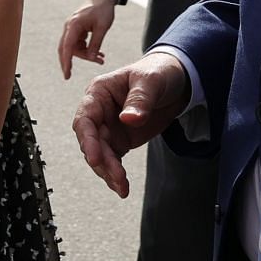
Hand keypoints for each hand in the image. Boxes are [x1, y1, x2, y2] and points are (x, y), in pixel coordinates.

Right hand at [57, 0, 117, 79]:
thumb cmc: (103, 10)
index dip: (66, 61)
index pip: (67, 47)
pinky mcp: (77, 30)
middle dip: (68, 62)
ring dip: (85, 55)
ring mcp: (72, 28)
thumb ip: (96, 43)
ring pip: (74, 48)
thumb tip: (91, 58)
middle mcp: (70, 27)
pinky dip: (87, 50)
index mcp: (74, 25)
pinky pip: (79, 44)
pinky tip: (98, 54)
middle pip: (65, 48)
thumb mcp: (102, 27)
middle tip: (68, 76)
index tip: (66, 74)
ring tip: (101, 59)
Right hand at [72, 51, 190, 197]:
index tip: (95, 158)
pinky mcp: (119, 141)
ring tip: (122, 188)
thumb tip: (128, 119)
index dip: (87, 139)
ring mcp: (108, 128)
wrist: (175, 82)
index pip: (85, 118)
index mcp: (98, 93)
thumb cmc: (157, 72)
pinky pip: (112, 160)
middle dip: (102, 161)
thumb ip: (139, 99)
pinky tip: (122, 188)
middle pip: (91, 141)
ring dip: (108, 172)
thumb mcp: (150, 81)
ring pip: (100, 154)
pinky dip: (115, 174)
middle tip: (117, 177)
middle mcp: (98, 112)